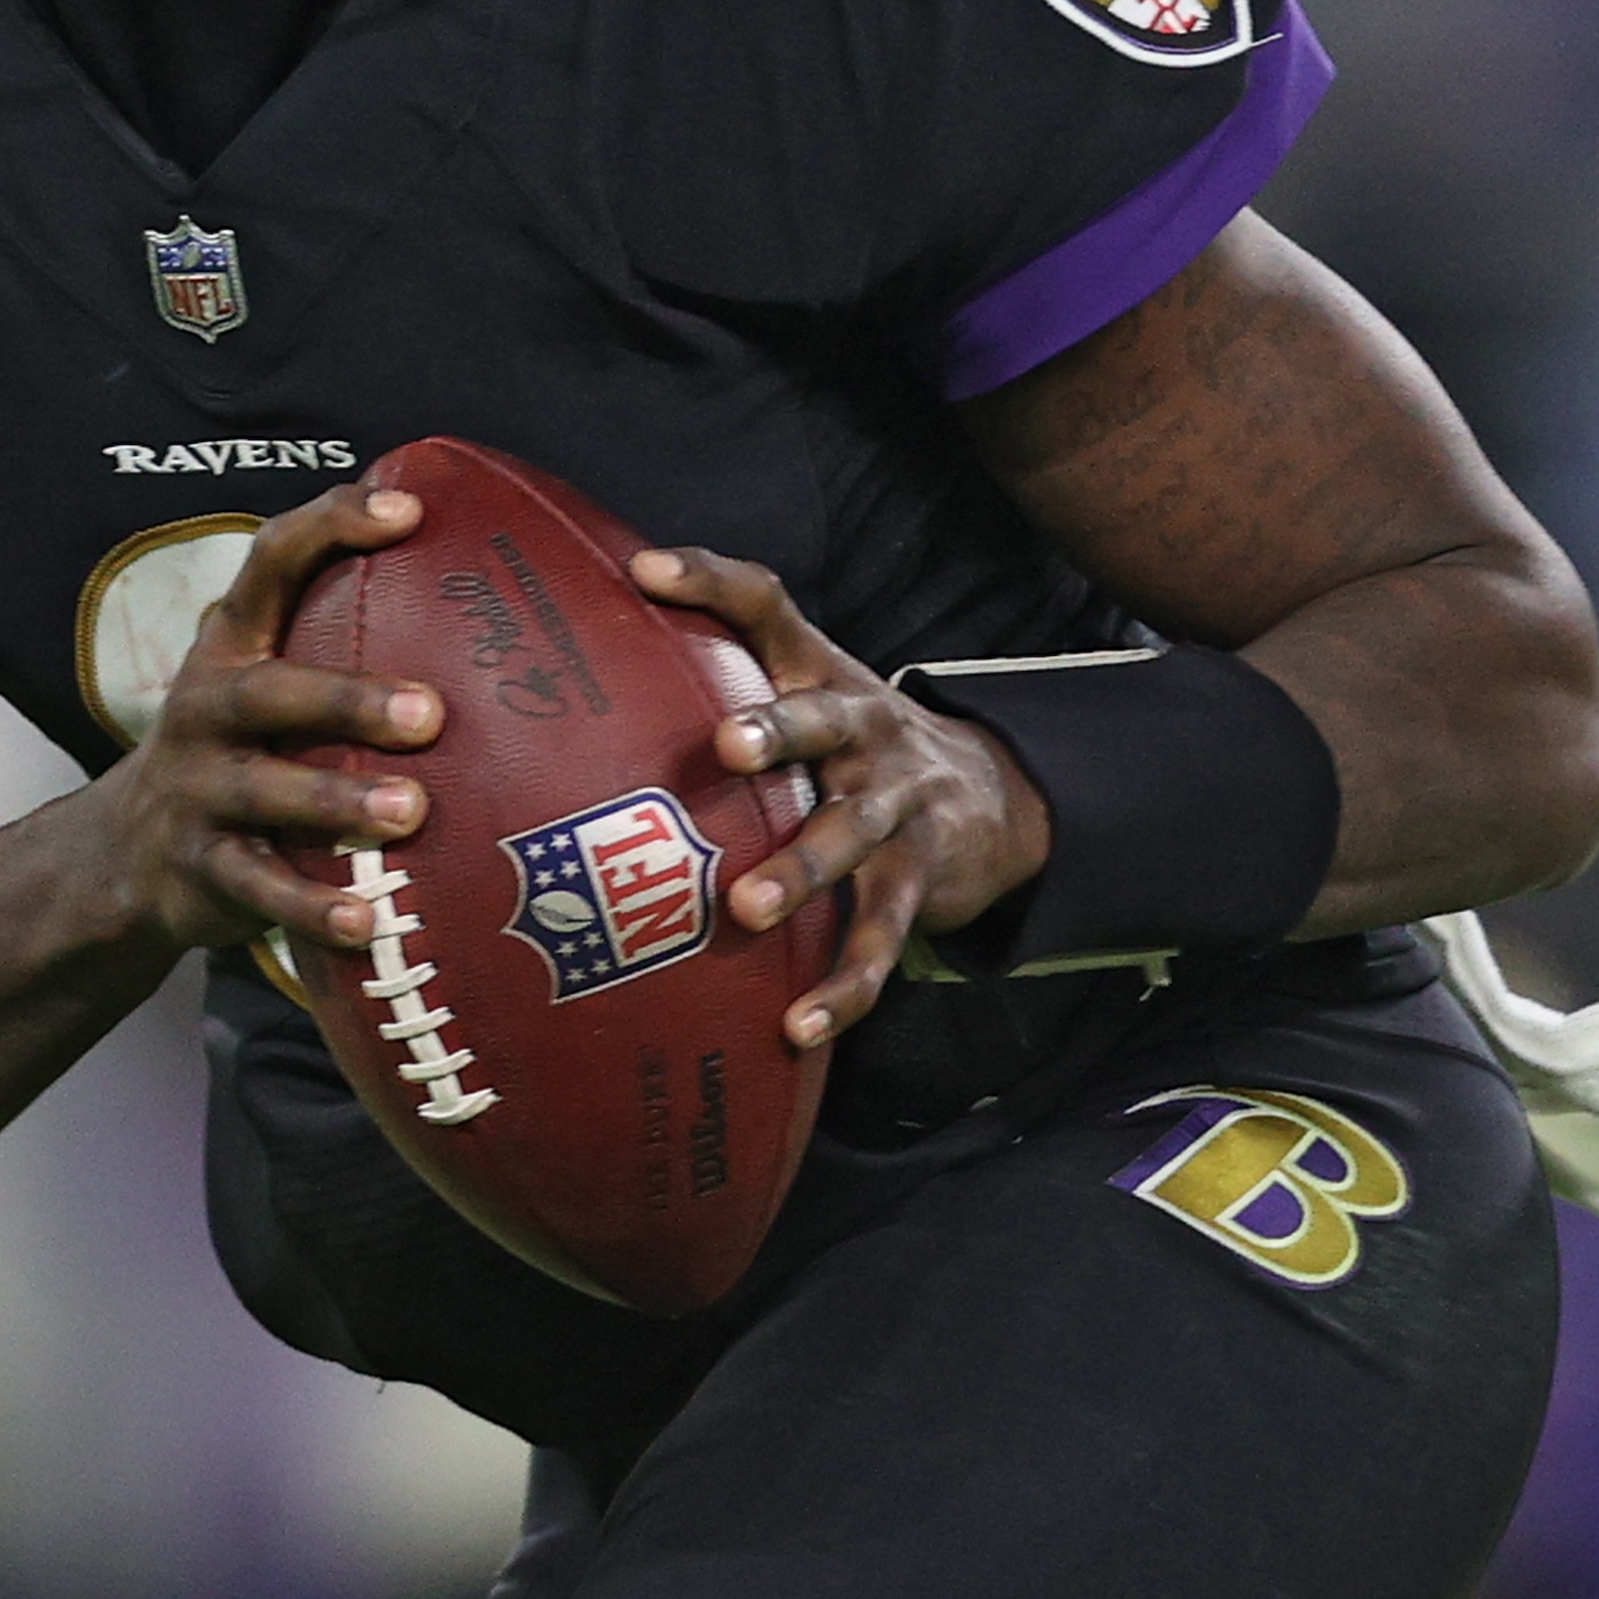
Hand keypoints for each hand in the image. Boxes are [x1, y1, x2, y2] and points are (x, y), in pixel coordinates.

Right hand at [108, 484, 451, 956]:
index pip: (271, 561)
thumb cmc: (244, 746)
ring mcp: (198, 790)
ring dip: (336, 804)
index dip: (332, 527)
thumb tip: (489, 593)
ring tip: (411, 813)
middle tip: (430, 712)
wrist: (127, 853)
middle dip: (347, 699)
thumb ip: (342, 642)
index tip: (408, 510)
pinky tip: (366, 921)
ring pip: (264, 792)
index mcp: (232, 644)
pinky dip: (311, 908)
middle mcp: (207, 707)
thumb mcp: (269, 680)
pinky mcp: (202, 869)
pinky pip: (259, 889)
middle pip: (268, 691)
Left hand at [631, 545, 1047, 1050]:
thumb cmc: (854, 744)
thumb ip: (723, 664)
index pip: (767, 606)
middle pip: (824, 720)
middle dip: (779, 731)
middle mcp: (863, 732)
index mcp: (821, 675)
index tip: (645, 572)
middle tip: (726, 746)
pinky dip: (845, 987)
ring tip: (746, 907)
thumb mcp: (809, 688)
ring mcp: (895, 808)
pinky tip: (799, 1026)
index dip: (711, 581)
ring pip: (850, 838)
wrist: (997, 797)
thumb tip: (601, 624)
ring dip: (801, 872)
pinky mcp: (918, 882)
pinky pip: (881, 938)